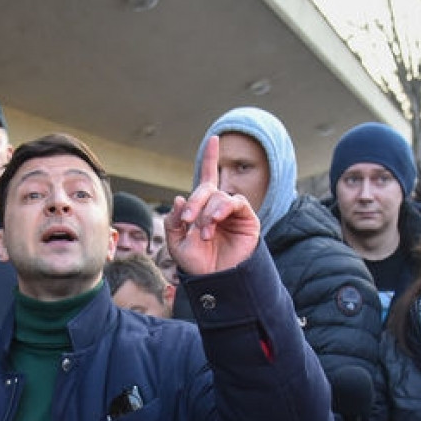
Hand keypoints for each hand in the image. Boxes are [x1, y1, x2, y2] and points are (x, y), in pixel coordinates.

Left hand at [165, 136, 259, 274]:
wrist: (215, 281)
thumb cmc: (196, 265)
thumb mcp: (176, 243)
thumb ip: (173, 221)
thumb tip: (179, 198)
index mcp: (202, 209)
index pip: (206, 178)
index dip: (210, 159)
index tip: (214, 139)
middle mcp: (218, 207)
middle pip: (207, 188)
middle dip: (195, 202)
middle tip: (188, 221)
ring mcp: (233, 213)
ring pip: (220, 197)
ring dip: (208, 213)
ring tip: (204, 233)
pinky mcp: (247, 219)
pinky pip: (236, 202)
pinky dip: (223, 209)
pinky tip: (215, 222)